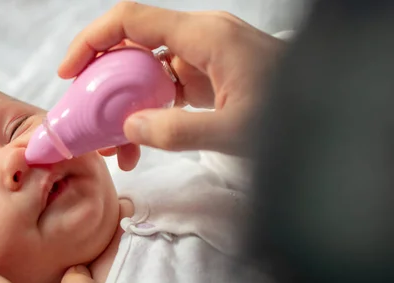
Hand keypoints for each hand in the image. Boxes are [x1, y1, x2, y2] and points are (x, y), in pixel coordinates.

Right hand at [59, 2, 285, 160]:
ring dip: (126, 104)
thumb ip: (178, 131)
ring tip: (116, 145)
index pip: (132, 21)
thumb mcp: (234, 131)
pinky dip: (149, 110)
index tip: (70, 73)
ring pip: (148, 71)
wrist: (328, 109)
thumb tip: (130, 128)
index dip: (93, 41)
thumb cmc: (294, 115)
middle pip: (133, 46)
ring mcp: (204, 56)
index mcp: (205, 37)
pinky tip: (141, 140)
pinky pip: (166, 86)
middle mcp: (200, 38)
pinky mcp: (208, 75)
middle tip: (88, 121)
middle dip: (104, 83)